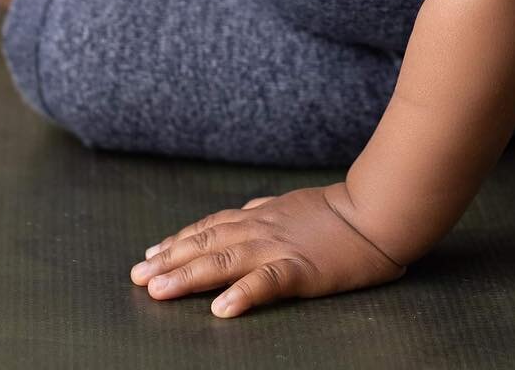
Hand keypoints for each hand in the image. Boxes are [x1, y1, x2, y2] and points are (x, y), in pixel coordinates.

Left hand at [129, 182, 406, 318]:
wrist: (376, 211)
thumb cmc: (339, 211)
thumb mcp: (293, 203)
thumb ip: (265, 209)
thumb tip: (243, 210)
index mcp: (260, 216)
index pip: (209, 227)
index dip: (178, 241)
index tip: (150, 253)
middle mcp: (260, 228)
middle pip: (206, 244)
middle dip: (169, 261)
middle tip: (137, 276)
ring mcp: (279, 248)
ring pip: (224, 261)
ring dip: (188, 276)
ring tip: (158, 291)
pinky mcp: (301, 269)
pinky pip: (267, 283)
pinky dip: (242, 294)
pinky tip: (221, 310)